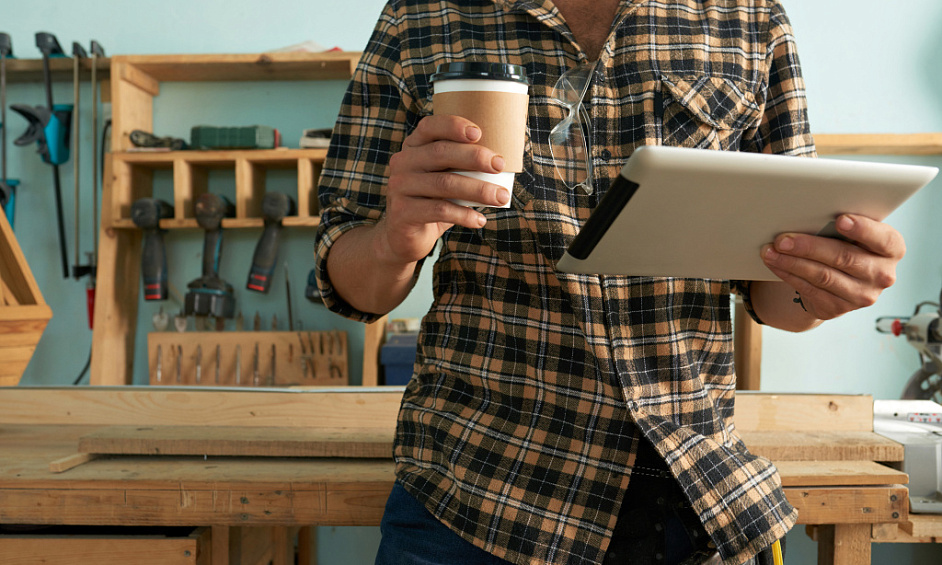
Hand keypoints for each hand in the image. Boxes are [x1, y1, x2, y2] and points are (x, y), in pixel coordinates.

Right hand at [379, 114, 510, 265]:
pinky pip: (439, 210)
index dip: (453, 126)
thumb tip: (501, 161)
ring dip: (478, 189)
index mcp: (413, 147)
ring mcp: (399, 187)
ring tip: (501, 197)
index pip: (430, 127)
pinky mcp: (402, 212)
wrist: (404, 236)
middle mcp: (403, 162)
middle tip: (500, 165)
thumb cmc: (433, 200)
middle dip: (474, 157)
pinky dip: (464, 215)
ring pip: (444, 183)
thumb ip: (461, 165)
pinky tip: (480, 220)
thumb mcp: (443, 177)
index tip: (479, 133)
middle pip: (440, 153)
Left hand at [760, 214, 904, 320]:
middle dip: (809, 247)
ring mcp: (861, 295)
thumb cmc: (847, 245)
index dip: (862, 229)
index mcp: (892, 249)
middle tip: (783, 239)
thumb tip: (810, 213)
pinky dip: (788, 274)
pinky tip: (775, 264)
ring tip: (771, 251)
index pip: (882, 239)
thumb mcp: (854, 233)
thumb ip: (845, 225)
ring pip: (822, 276)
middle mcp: (882, 275)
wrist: (840, 280)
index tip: (840, 219)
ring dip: (791, 262)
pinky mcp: (837, 308)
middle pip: (843, 258)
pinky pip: (809, 289)